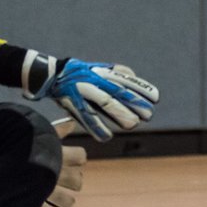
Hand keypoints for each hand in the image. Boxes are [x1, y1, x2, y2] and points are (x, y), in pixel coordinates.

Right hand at [37, 118, 86, 206]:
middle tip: (57, 179)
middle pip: (78, 181)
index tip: (66, 157)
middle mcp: (59, 174)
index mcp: (61, 155)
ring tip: (50, 196)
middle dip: (71, 181)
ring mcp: (49, 191)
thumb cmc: (16, 146)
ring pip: (68, 202)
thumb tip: (71, 123)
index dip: (75, 158)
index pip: (81, 157)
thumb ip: (56, 131)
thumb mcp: (37, 134)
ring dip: (62, 201)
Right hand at [43, 60, 158, 141]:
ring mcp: (84, 92)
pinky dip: (96, 128)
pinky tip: (106, 137)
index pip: (126, 81)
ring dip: (119, 114)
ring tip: (133, 125)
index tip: (156, 98)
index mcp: (103, 73)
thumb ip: (118, 72)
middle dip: (134, 104)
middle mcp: (95, 81)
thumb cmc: (80, 73)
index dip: (141, 89)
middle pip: (118, 92)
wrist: (51, 75)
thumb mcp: (100, 69)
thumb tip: (134, 77)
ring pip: (104, 103)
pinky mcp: (72, 104)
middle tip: (148, 116)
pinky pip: (86, 117)